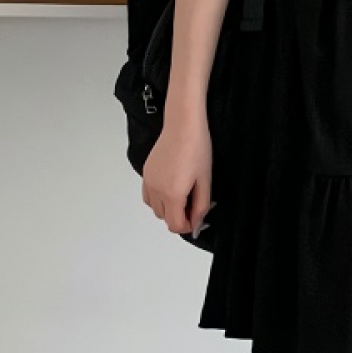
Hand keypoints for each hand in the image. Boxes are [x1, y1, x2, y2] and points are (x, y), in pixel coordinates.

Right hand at [141, 113, 214, 237]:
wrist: (183, 125)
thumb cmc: (196, 147)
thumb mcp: (205, 181)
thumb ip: (201, 206)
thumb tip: (197, 222)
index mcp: (172, 194)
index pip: (176, 225)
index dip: (189, 226)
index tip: (197, 218)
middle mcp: (156, 190)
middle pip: (164, 218)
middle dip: (179, 217)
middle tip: (194, 204)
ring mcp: (148, 181)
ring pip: (155, 208)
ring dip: (168, 208)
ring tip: (184, 194)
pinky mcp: (146, 173)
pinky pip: (149, 195)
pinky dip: (159, 198)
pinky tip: (172, 187)